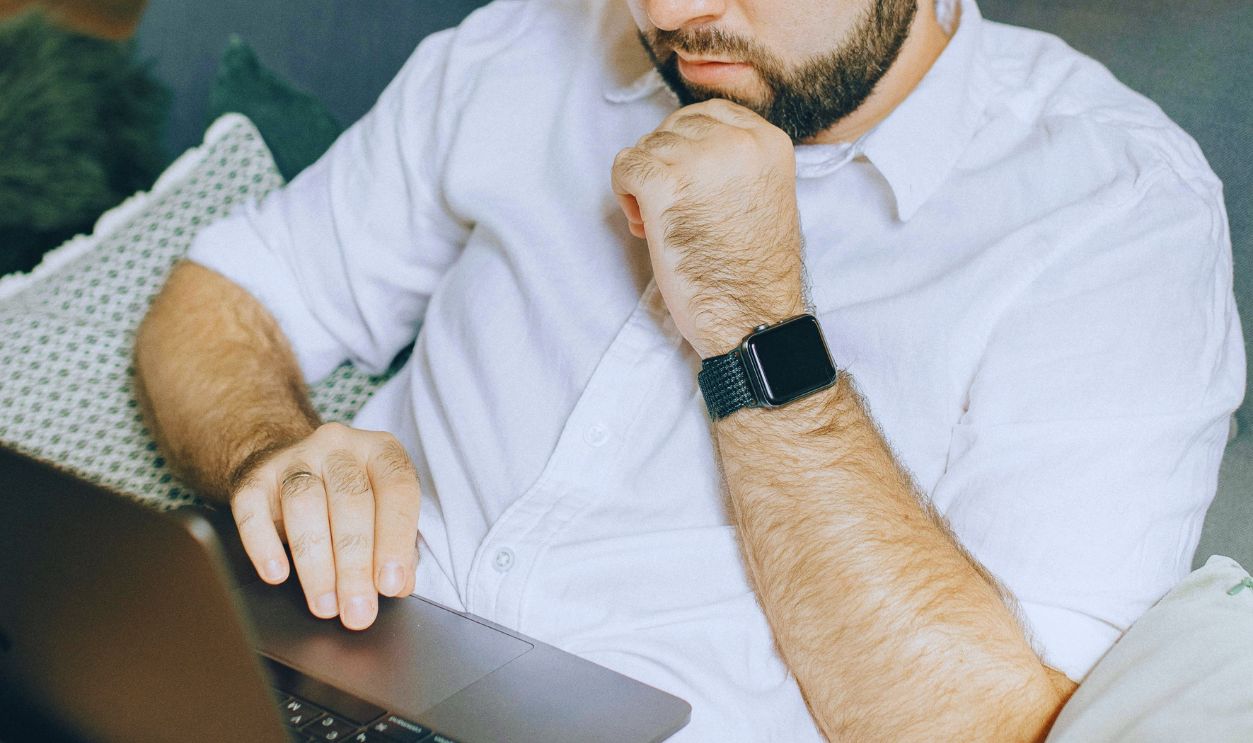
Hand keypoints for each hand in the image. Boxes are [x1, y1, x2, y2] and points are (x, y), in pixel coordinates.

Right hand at [228, 422, 420, 629]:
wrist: (286, 461)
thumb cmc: (346, 496)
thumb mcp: (381, 510)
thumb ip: (397, 545)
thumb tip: (399, 585)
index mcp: (381, 451)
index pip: (397, 489)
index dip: (396, 539)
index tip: (391, 586)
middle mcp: (339, 446)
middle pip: (351, 502)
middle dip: (355, 565)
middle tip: (357, 611)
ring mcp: (294, 457)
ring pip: (305, 504)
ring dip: (316, 562)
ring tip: (325, 606)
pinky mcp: (254, 477)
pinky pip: (253, 510)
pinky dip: (263, 545)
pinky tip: (277, 575)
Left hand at [611, 99, 806, 357]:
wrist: (750, 315)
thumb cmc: (751, 269)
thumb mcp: (762, 193)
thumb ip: (735, 161)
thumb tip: (685, 144)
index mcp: (767, 141)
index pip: (709, 114)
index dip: (686, 146)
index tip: (687, 181)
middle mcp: (736, 140)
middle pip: (673, 127)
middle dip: (664, 163)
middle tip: (672, 209)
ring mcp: (698, 158)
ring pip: (646, 147)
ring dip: (644, 183)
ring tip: (660, 223)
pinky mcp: (663, 182)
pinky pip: (624, 165)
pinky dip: (624, 193)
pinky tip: (642, 224)